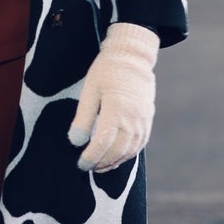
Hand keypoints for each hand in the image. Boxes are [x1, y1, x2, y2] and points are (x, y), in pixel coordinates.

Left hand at [68, 21, 158, 171]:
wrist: (132, 57)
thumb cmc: (106, 71)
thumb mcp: (89, 90)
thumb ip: (83, 117)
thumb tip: (76, 142)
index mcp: (116, 109)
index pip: (103, 142)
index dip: (91, 156)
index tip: (80, 163)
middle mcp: (133, 118)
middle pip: (117, 150)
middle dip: (101, 163)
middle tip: (87, 167)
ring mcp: (143, 120)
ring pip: (129, 150)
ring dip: (114, 162)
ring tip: (99, 166)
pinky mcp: (147, 120)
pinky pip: (139, 144)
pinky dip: (127, 154)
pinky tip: (116, 157)